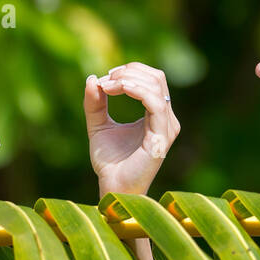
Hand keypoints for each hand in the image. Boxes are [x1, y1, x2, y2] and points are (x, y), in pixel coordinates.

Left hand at [85, 62, 179, 196]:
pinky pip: (155, 103)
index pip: (152, 79)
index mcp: (157, 115)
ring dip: (129, 79)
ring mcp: (166, 128)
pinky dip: (135, 90)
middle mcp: (166, 119)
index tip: (106, 78)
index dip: (130, 71)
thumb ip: (95, 103)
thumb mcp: (98, 126)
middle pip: (156, 78)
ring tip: (107, 86)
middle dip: (129, 71)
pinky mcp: (161, 137)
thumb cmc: (110, 162)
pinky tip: (117, 89)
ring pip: (156, 86)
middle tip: (106, 80)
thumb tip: (92, 78)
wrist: (112, 187)